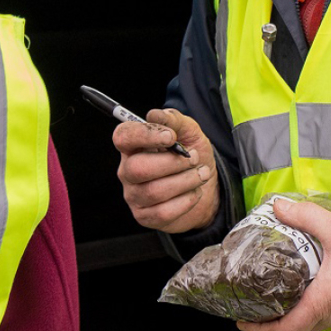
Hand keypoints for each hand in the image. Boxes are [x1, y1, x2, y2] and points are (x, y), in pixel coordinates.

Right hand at [114, 108, 218, 232]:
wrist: (207, 187)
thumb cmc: (193, 157)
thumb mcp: (190, 132)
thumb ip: (174, 120)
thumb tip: (155, 114)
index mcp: (133, 146)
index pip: (123, 137)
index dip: (145, 136)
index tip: (171, 137)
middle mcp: (127, 170)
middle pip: (138, 168)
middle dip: (172, 163)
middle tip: (194, 158)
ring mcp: (134, 195)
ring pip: (154, 191)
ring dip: (185, 181)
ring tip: (201, 174)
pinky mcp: (144, 216)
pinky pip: (163, 212)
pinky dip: (185, 201)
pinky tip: (194, 193)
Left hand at [237, 198, 330, 330]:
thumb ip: (306, 217)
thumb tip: (278, 207)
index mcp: (322, 304)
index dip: (260, 330)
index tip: (242, 321)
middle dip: (269, 325)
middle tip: (252, 310)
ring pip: (310, 324)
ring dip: (288, 316)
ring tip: (271, 298)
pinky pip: (323, 315)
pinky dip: (306, 309)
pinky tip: (301, 288)